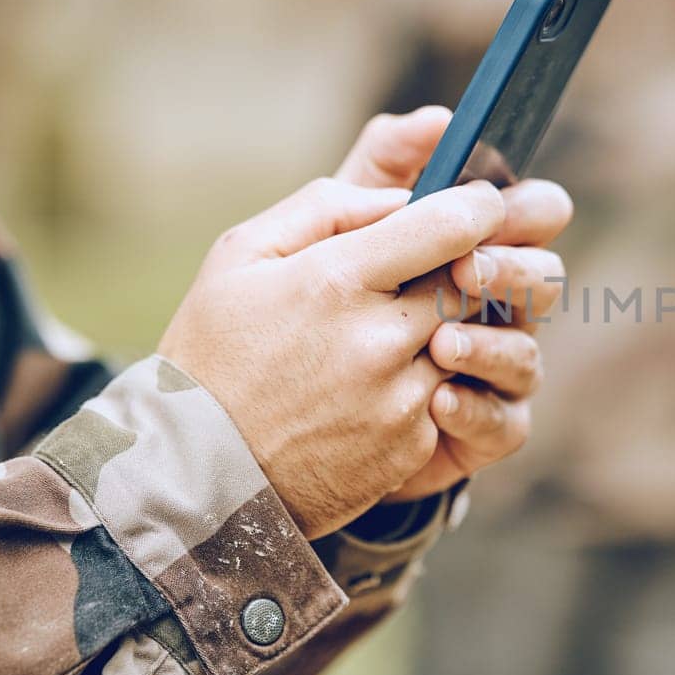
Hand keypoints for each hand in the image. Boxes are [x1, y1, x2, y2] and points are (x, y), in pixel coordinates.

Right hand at [157, 176, 504, 538]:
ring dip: (449, 328)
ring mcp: (401, 398)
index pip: (451, 226)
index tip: (481, 203)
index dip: (479, 208)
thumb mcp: (241, 257)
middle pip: (473, 283)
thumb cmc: (212, 354)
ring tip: (395, 332)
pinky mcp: (412, 445)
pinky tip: (377, 388)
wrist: (193, 476)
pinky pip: (450, 396)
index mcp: (338, 280)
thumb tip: (402, 198)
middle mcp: (380, 339)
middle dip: (472, 268)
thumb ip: (327, 208)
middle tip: (450, 266)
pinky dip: (428, 383)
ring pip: (468, 341)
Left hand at [337, 110, 572, 499]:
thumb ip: (388, 161)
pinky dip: (476, 409)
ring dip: (491, 345)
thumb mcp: (340, 219)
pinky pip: (506, 422)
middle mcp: (499, 305)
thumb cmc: (317, 295)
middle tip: (465, 272)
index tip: (487, 209)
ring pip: (529, 354)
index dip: (527, 209)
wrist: (275, 403)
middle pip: (545, 279)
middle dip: (513, 272)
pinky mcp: (481, 429)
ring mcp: (494, 368)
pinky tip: (437, 401)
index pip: (538, 213)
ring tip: (438, 345)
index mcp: (478, 245)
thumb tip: (441, 120)